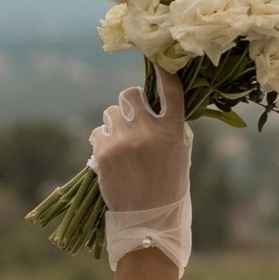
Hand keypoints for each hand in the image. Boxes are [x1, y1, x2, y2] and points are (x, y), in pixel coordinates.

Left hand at [88, 70, 193, 269]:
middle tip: (133, 120)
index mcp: (173, 132)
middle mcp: (149, 132)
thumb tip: (158, 97)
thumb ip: (171, 124)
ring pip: (111, 112)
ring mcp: (124, 142)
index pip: (170, 91)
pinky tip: (111, 158)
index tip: (158, 58)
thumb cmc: (168, 184)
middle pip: (130, 95)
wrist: (148, 221)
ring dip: (115, 123)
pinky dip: (102, 142)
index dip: (163, 71)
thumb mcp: (180, 153)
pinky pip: (98, 132)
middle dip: (130, 104)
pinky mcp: (103, 153)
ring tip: (123, 146)